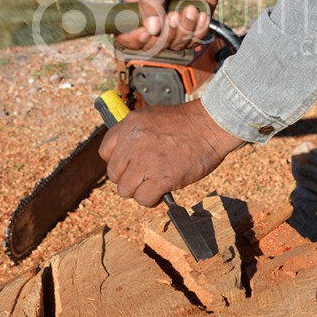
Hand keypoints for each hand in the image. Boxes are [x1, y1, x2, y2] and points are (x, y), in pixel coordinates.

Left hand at [99, 100, 243, 205]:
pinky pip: (144, 199)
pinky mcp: (161, 178)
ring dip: (140, 190)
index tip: (130, 165)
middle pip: (114, 175)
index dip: (118, 162)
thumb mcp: (152, 117)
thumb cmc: (187, 123)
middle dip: (129, 178)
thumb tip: (125, 157)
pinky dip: (152, 199)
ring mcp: (146, 161)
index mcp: (129, 125)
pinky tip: (163, 190)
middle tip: (146, 176)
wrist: (211, 125)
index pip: (105, 152)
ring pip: (126, 190)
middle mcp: (133, 142)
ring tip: (155, 183)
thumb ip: (135, 134)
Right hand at [116, 0, 221, 52]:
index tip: (146, 32)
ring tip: (190, 8)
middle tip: (174, 14)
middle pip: (151, 46)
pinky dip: (198, 29)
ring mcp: (170, 31)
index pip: (125, 37)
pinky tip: (200, 14)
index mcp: (135, 12)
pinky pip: (192, 42)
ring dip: (184, 28)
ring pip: (173, 45)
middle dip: (165, 33)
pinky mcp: (188, 33)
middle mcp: (150, 26)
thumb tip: (152, 29)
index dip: (134, 40)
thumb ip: (151, 2)